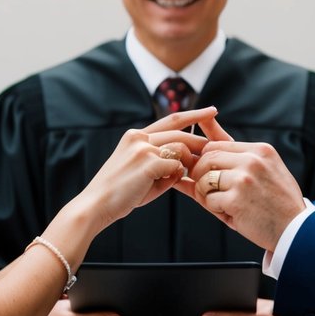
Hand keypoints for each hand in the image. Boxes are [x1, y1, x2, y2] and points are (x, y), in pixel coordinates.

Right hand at [81, 107, 216, 226]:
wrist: (96, 204)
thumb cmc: (120, 194)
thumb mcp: (142, 173)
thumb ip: (163, 165)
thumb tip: (184, 166)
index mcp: (136, 136)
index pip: (171, 119)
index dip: (194, 114)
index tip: (212, 111)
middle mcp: (139, 137)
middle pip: (180, 133)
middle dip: (201, 140)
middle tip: (217, 147)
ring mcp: (143, 148)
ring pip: (180, 149)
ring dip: (184, 165)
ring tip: (172, 181)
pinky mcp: (148, 162)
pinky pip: (176, 167)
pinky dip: (174, 178)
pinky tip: (159, 186)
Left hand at [179, 140, 305, 251]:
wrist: (295, 230)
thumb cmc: (277, 201)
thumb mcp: (263, 168)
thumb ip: (233, 151)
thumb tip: (199, 129)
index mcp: (260, 150)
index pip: (215, 144)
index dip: (205, 160)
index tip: (207, 174)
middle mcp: (252, 160)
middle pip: (206, 158)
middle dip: (200, 176)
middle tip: (209, 191)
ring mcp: (244, 179)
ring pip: (205, 179)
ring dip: (207, 194)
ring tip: (223, 203)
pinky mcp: (236, 199)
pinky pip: (209, 200)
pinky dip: (215, 209)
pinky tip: (230, 213)